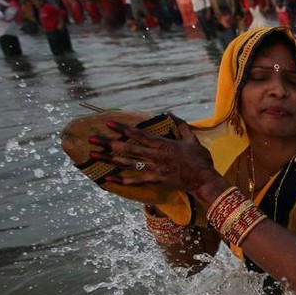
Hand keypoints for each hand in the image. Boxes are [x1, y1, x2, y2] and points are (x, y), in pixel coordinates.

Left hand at [88, 116, 223, 198]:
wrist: (204, 181)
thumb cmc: (200, 160)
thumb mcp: (192, 140)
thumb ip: (182, 126)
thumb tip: (171, 113)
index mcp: (162, 145)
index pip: (138, 135)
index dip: (122, 128)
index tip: (108, 123)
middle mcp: (154, 156)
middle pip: (127, 148)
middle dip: (108, 143)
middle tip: (91, 139)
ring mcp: (153, 169)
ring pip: (127, 163)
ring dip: (109, 159)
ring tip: (93, 155)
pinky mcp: (155, 180)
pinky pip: (136, 181)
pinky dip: (122, 180)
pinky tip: (109, 179)